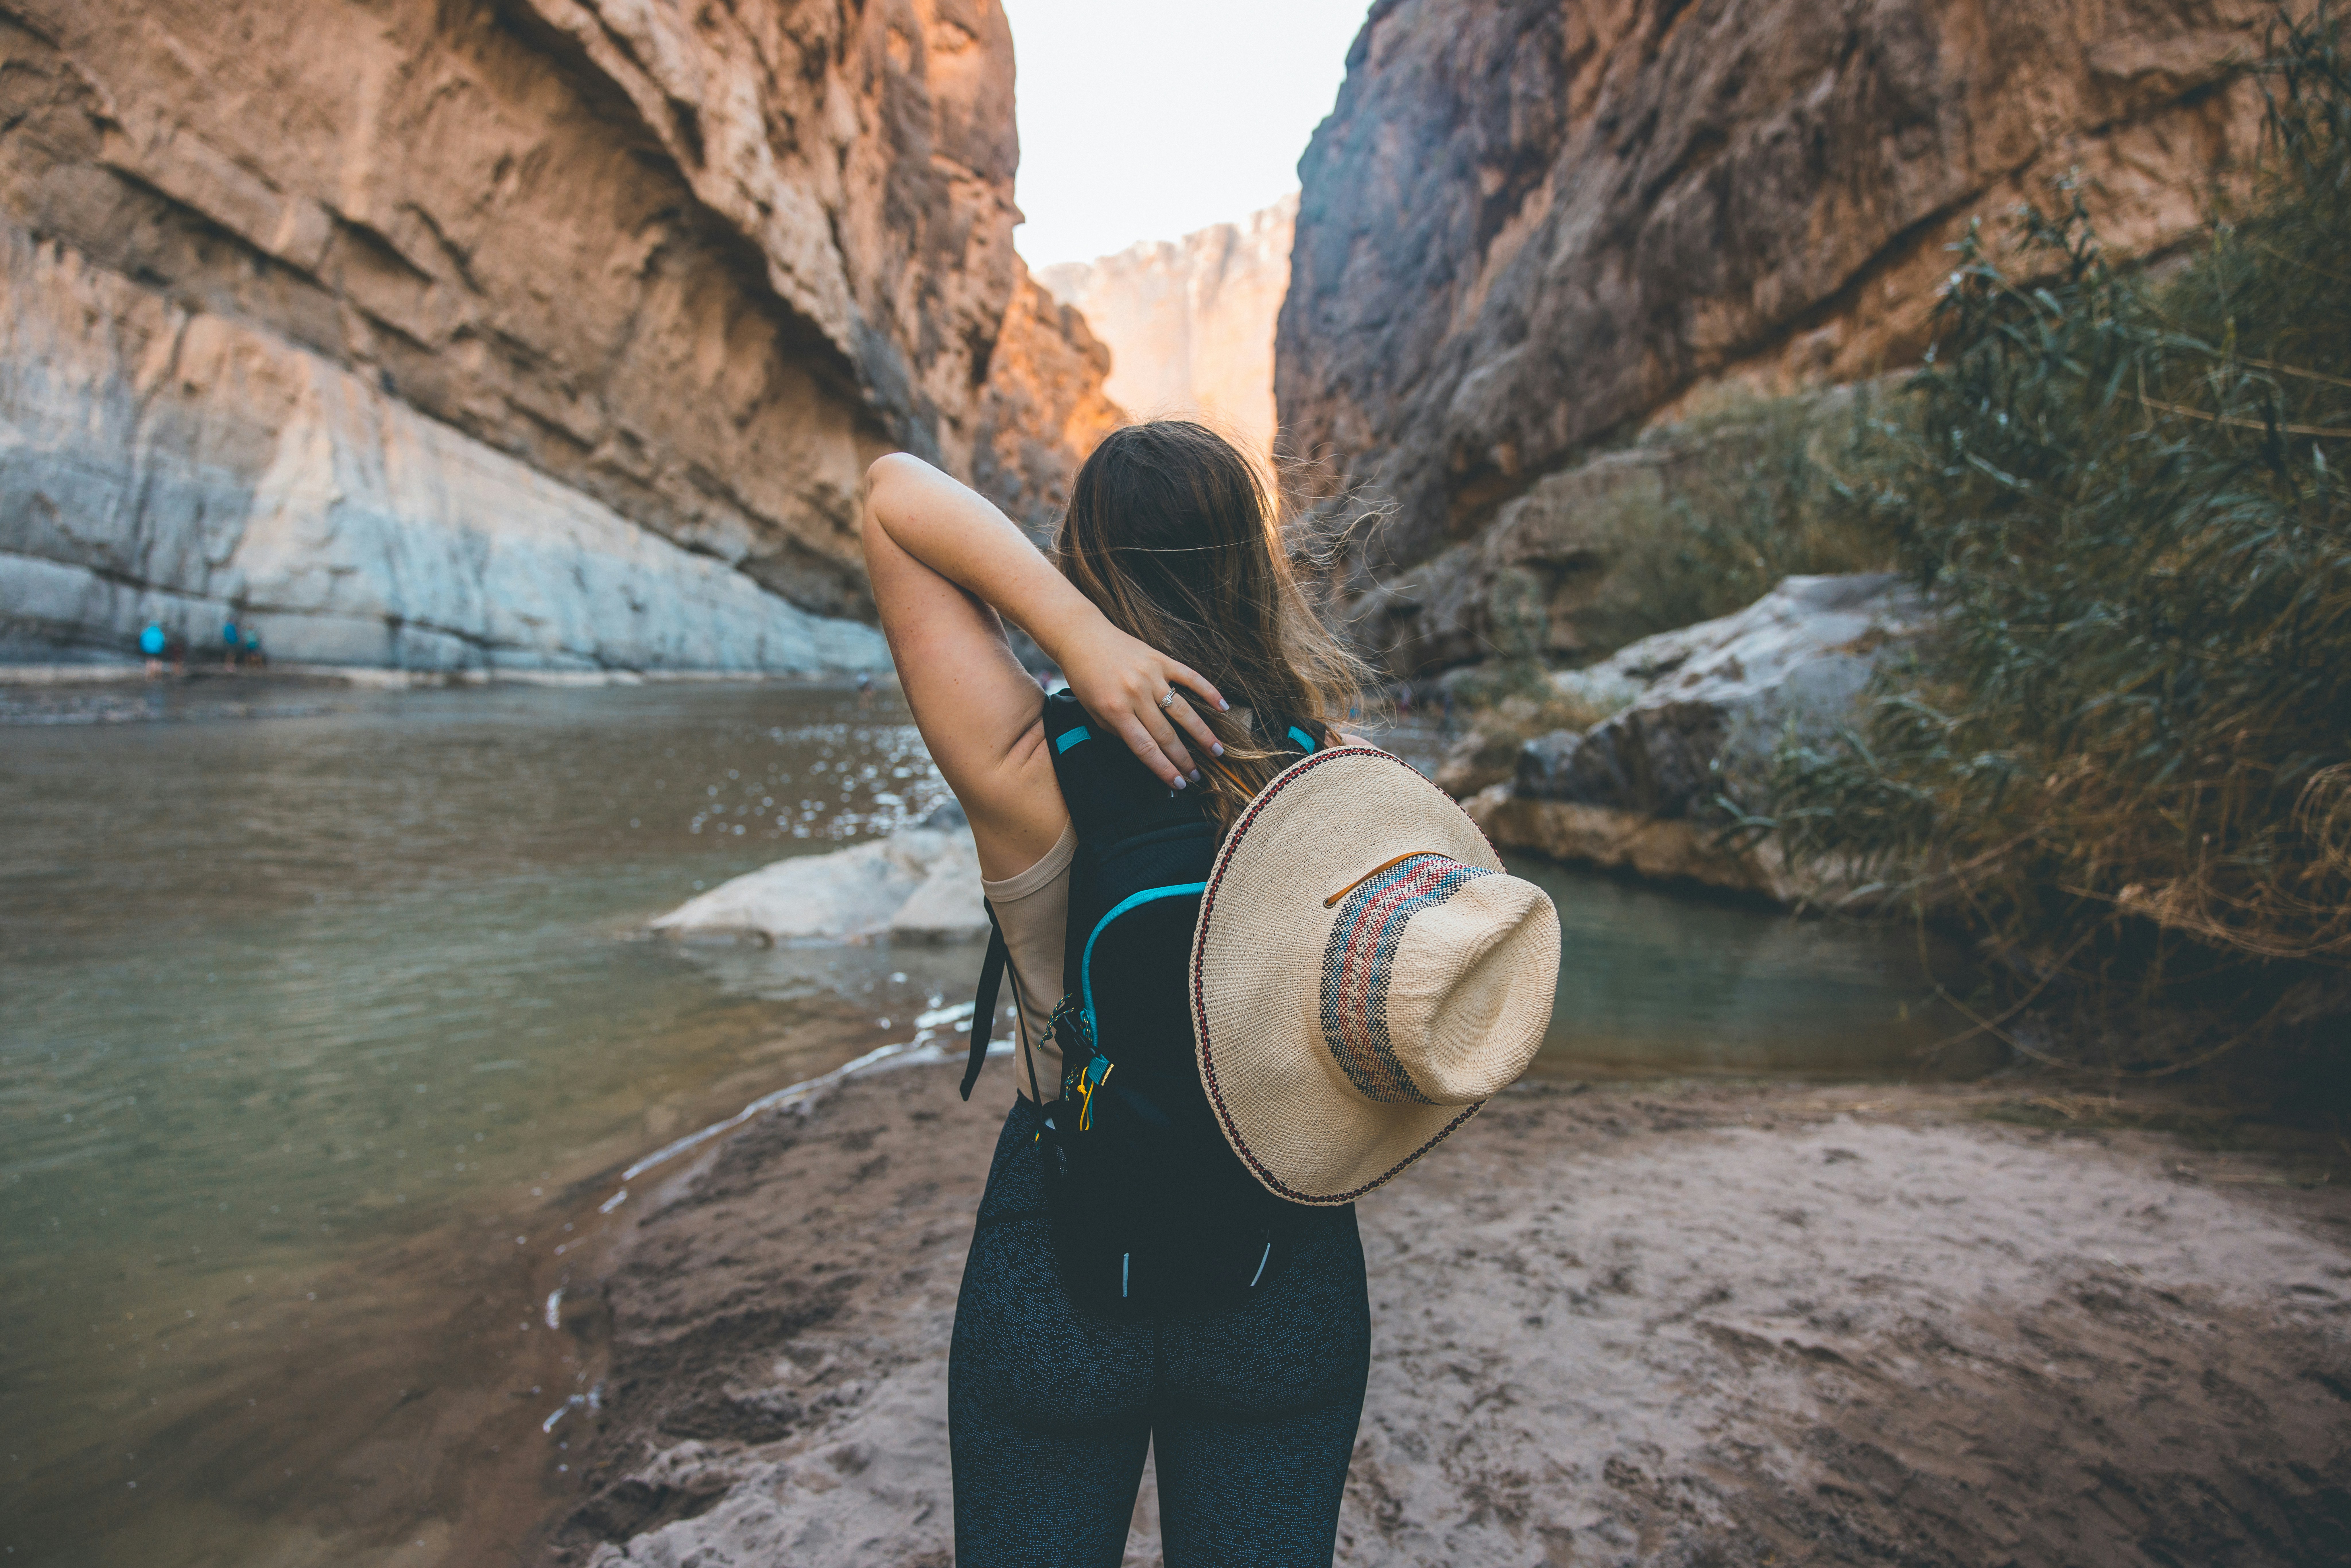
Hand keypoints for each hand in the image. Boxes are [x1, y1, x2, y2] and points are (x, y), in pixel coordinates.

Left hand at [1055, 619, 1228, 789]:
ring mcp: (1151, 675)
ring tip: (1217, 750)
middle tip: (1199, 775)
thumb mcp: (1093, 712)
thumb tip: (1147, 750)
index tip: (1179, 784)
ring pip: (1183, 710)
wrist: (1082, 637)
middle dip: (1184, 758)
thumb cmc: (1085, 678)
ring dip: (1202, 733)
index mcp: (1116, 710)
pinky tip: (1223, 707)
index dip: (1164, 769)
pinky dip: (1209, 691)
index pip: (1145, 748)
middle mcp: (1136, 694)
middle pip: (1167, 734)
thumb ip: (1118, 732)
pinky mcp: (1160, 659)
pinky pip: (1190, 677)